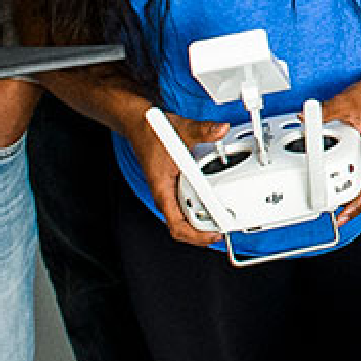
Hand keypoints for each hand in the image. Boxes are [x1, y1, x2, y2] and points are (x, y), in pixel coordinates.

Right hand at [134, 109, 230, 247]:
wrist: (140, 125)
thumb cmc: (153, 132)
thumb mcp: (181, 130)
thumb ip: (203, 130)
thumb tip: (220, 130)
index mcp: (162, 189)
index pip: (177, 225)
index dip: (196, 235)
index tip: (213, 234)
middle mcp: (164, 194)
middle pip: (180, 228)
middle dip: (200, 234)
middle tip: (221, 231)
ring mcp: (168, 192)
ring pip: (182, 219)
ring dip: (199, 224)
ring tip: (218, 224)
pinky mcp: (172, 187)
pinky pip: (184, 207)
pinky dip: (197, 211)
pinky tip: (211, 207)